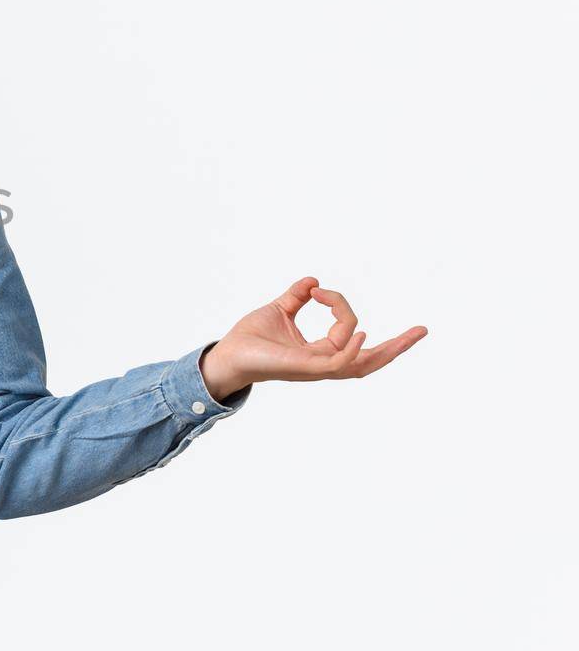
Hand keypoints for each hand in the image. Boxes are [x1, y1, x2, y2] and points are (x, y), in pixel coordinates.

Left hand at [199, 276, 427, 399]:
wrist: (227, 354)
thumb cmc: (250, 339)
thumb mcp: (279, 311)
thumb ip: (296, 297)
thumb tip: (313, 281)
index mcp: (320, 351)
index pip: (349, 333)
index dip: (341, 307)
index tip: (319, 291)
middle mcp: (324, 363)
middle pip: (371, 360)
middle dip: (399, 347)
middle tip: (422, 331)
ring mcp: (317, 368)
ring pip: (362, 364)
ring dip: (388, 350)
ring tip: (411, 335)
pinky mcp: (306, 368)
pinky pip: (337, 362)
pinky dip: (352, 348)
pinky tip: (361, 332)